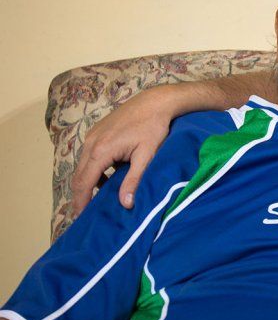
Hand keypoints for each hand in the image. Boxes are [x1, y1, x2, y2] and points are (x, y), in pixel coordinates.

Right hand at [70, 87, 173, 214]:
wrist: (155, 101)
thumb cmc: (153, 127)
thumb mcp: (147, 155)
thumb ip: (134, 180)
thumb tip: (125, 204)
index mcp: (101, 150)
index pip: (84, 182)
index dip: (81, 201)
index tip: (81, 218)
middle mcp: (91, 142)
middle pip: (79, 175)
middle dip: (81, 195)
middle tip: (86, 214)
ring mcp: (92, 135)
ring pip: (83, 165)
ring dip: (88, 182)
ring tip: (96, 200)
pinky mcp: (97, 132)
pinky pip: (89, 156)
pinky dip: (93, 170)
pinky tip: (106, 179)